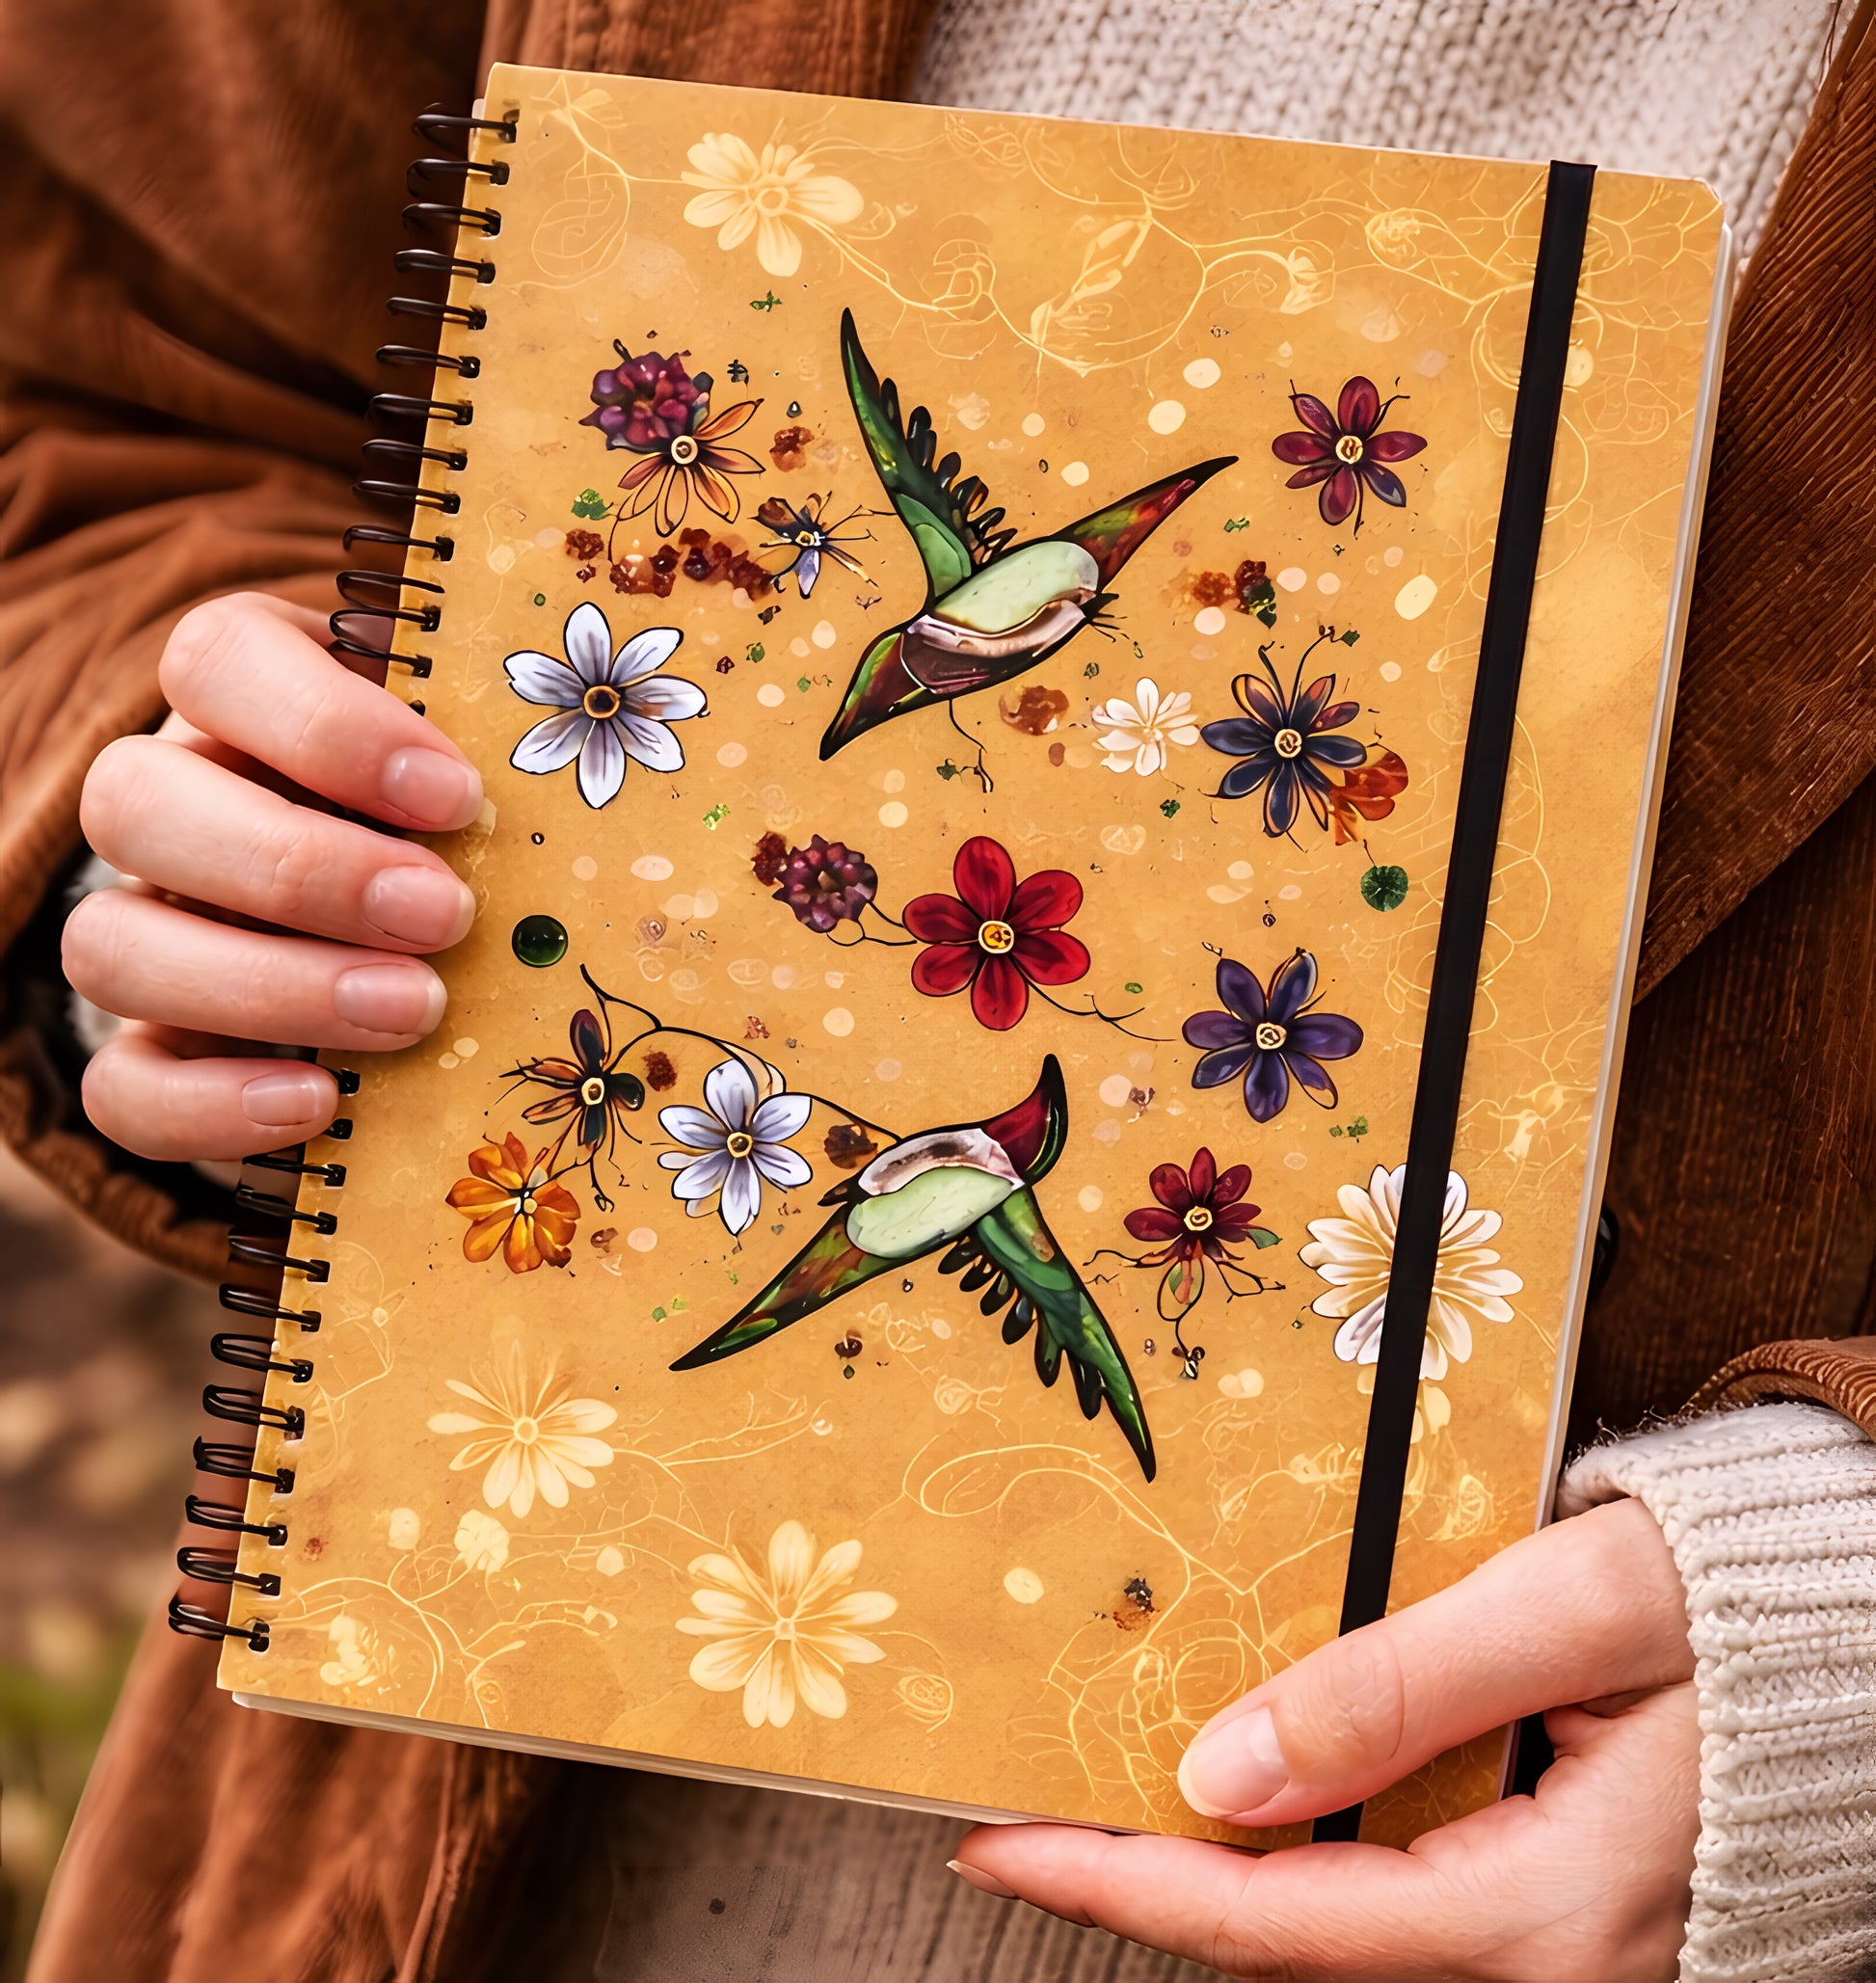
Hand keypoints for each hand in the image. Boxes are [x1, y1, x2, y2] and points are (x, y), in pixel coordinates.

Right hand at [68, 593, 482, 1161]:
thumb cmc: (458, 824)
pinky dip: (211, 1103)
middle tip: (442, 915)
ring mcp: (145, 928)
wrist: (415, 939)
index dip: (324, 725)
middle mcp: (169, 802)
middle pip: (132, 802)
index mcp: (241, 699)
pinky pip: (122, 1087)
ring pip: (109, 946)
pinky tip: (320, 1101)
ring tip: (412, 1010)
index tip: (452, 796)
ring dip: (266, 986)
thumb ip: (498, 755)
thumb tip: (596, 788)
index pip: (215, 660)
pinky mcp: (153, 1054)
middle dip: (300, 868)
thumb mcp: (477, 770)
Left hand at [949, 1497, 1698, 1980]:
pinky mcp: (1558, 1909)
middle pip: (1291, 1945)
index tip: (995, 1840)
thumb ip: (1399, 1690)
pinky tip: (1243, 1790)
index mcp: (1540, 1912)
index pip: (1276, 1924)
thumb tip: (1220, 1772)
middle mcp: (1541, 1962)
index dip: (1117, 1882)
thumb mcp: (1573, 1612)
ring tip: (1098, 1793)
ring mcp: (1552, 1948)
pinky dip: (1298, 1854)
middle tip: (1019, 1812)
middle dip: (1143, 1883)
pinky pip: (1394, 1899)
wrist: (1866, 1629)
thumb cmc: (1744, 1601)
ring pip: (1337, 1931)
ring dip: (1213, 1870)